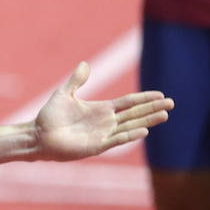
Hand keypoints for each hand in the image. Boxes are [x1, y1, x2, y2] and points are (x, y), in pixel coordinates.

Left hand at [33, 62, 171, 159]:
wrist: (38, 135)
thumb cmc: (50, 117)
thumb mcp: (64, 94)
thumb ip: (76, 81)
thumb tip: (85, 64)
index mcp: (101, 110)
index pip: (128, 103)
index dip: (144, 99)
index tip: (160, 94)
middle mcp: (106, 122)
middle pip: (135, 114)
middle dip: (152, 109)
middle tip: (171, 103)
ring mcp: (103, 134)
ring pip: (131, 126)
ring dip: (147, 121)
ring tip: (164, 115)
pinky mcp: (97, 145)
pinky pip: (117, 139)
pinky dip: (130, 135)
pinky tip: (143, 130)